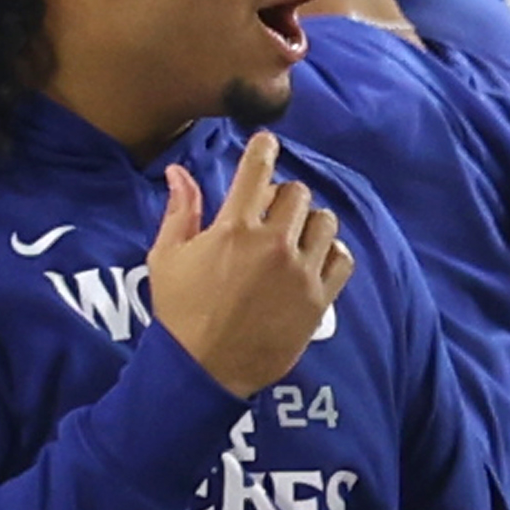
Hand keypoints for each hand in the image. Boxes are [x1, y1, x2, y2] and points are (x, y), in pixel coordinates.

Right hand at [147, 133, 353, 397]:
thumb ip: (180, 210)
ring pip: (326, 222)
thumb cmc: (179, 310)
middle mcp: (273, 244)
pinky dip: (331, 252)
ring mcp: (301, 272)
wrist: (205, 367)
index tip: (266, 142)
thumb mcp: (166, 256)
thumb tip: (179, 172)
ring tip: (293, 235)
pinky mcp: (319, 298)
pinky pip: (342, 258)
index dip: (263, 149)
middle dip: (281, 195)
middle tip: (267, 211)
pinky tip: (312, 258)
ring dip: (309, 221)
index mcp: (233, 229)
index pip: (257, 170)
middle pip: (297, 193)